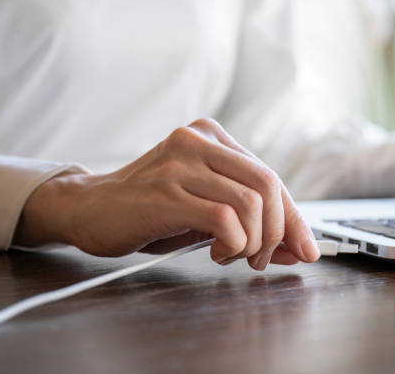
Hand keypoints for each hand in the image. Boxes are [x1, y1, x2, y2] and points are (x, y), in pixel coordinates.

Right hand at [14, 118, 320, 269]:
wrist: (89, 208)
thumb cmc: (149, 210)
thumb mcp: (205, 209)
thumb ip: (248, 221)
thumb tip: (294, 248)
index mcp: (212, 136)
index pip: (269, 176)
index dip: (293, 217)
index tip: (306, 248)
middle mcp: (198, 140)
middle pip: (268, 184)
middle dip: (278, 231)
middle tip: (262, 258)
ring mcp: (181, 163)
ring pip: (251, 202)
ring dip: (253, 242)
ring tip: (233, 255)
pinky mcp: (166, 191)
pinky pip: (224, 218)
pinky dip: (233, 243)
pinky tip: (215, 251)